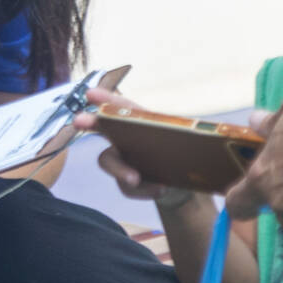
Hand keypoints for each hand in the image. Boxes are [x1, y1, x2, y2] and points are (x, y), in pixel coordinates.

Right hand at [79, 87, 215, 210]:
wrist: (187, 181)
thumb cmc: (182, 152)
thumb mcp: (183, 138)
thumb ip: (183, 133)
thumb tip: (204, 126)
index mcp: (138, 123)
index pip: (119, 106)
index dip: (104, 97)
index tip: (90, 93)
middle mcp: (124, 138)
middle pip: (101, 129)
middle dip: (89, 121)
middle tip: (78, 120)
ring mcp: (123, 160)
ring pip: (109, 161)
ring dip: (121, 170)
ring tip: (136, 179)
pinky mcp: (128, 182)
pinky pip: (127, 187)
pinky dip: (144, 189)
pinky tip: (160, 189)